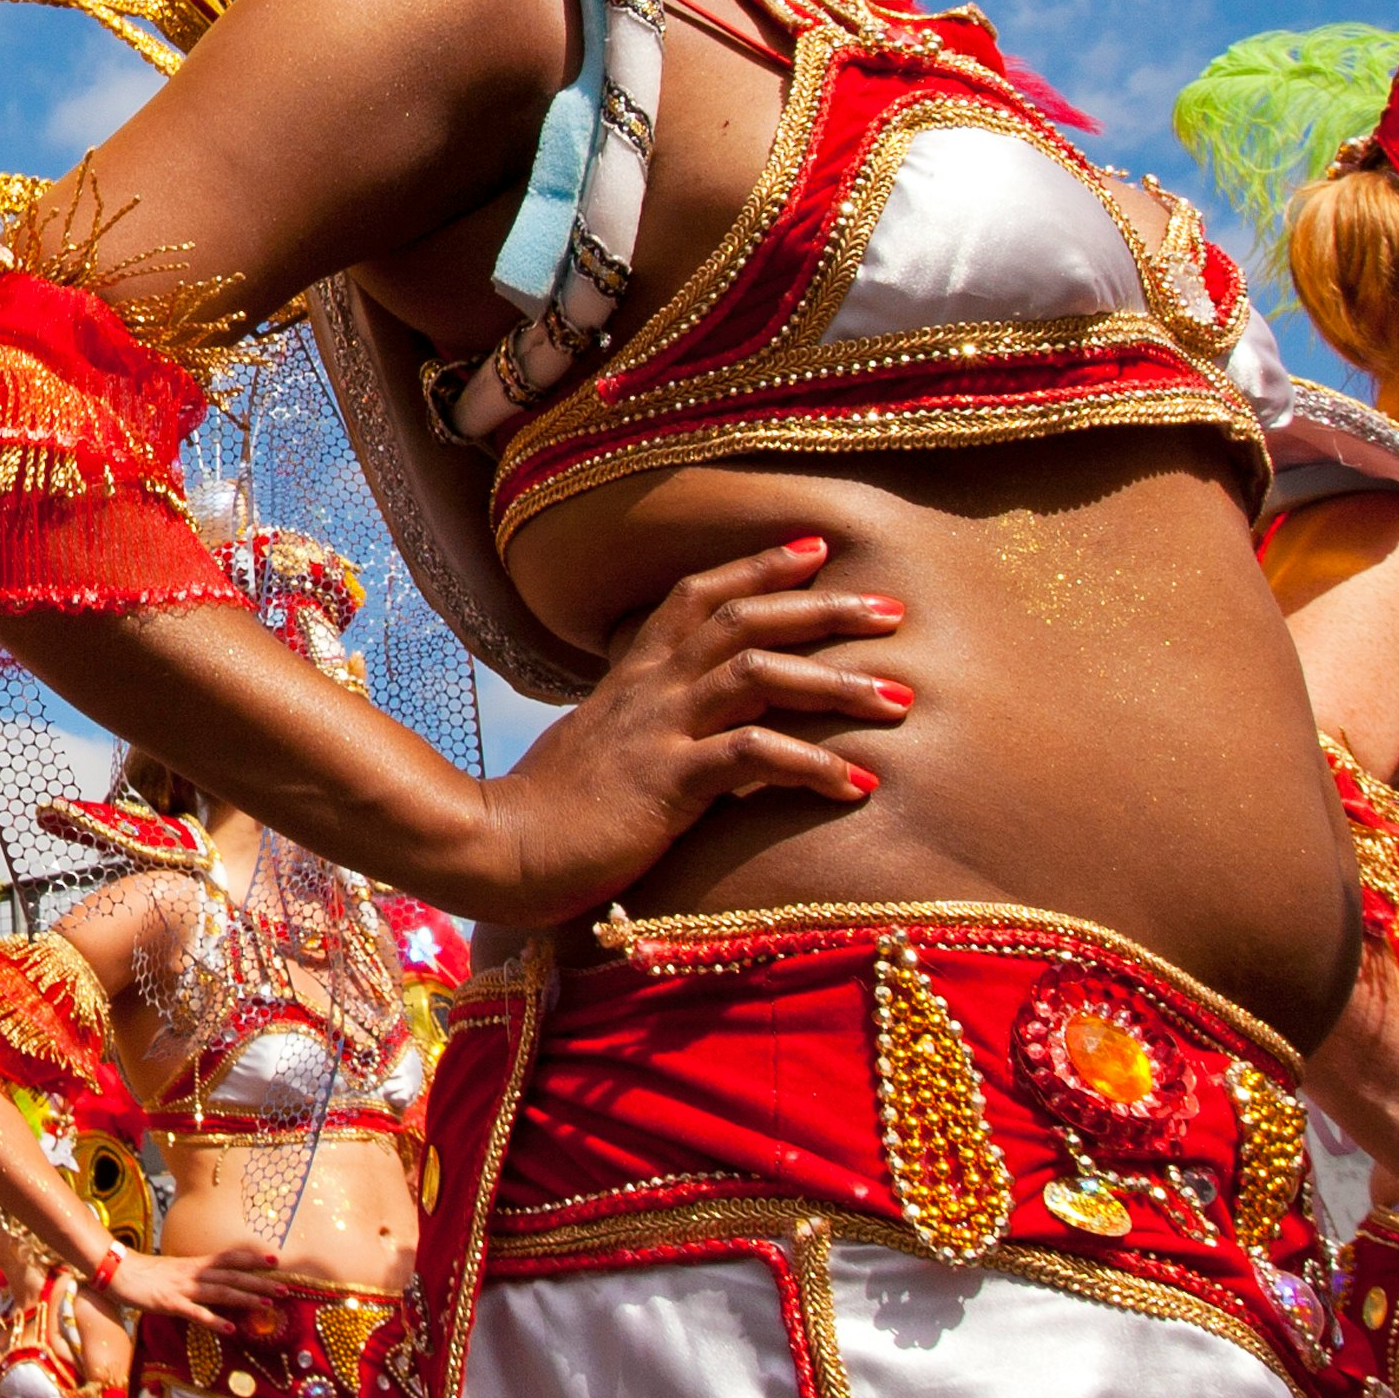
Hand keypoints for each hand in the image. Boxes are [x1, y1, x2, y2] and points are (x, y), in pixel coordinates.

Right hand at [101, 1243, 282, 1333]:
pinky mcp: (170, 1304)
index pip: (228, 1257)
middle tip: (284, 1288)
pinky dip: (214, 1320)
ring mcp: (182, 1288)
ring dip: (245, 1299)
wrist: (115, 1272)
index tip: (274, 1258)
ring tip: (268, 1306)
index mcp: (193, 1264)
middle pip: (232, 1276)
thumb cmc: (143, 1273)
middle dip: (259, 1282)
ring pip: (220, 1292)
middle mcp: (192, 1273)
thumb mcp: (173, 1269)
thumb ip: (193, 1274)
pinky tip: (231, 1329)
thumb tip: (212, 1279)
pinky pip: (196, 1313)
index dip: (251, 1257)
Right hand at [464, 539, 911, 922]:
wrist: (499, 849)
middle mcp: (649, 689)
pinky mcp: (666, 784)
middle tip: (893, 609)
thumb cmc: (551, 809)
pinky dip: (811, 765)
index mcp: (634, 676)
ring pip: (758, 674)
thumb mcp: (599, 746)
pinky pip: (752, 758)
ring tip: (899, 698)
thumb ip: (643, 724)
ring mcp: (657, 731)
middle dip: (823, 608)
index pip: (698, 595)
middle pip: (743, 619)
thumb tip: (687, 729)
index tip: (817, 548)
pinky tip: (856, 783)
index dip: (759, 566)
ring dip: (836, 682)